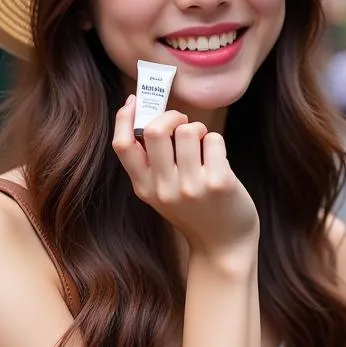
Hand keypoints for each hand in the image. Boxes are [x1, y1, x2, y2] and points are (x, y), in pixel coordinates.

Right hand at [113, 96, 258, 257]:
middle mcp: (164, 189)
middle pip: (154, 131)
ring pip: (188, 130)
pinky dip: (215, 142)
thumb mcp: (162, 193)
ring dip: (197, 129)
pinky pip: (213, 139)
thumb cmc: (194, 210)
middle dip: (170, 116)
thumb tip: (145, 113)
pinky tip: (218, 159)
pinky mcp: (219, 183)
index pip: (122, 146)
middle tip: (182, 122)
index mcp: (144, 188)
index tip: (134, 100)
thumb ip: (153, 163)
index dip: (125, 118)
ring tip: (203, 143)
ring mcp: (192, 186)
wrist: (223, 246)